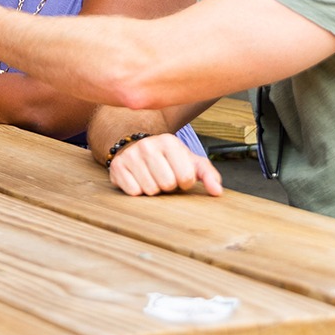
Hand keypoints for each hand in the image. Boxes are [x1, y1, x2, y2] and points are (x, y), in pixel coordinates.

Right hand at [108, 134, 224, 197]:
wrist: (136, 149)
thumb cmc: (167, 159)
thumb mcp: (190, 162)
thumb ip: (208, 175)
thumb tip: (217, 192)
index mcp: (169, 142)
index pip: (186, 177)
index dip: (185, 183)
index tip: (179, 175)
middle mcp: (148, 145)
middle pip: (167, 184)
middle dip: (168, 187)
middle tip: (164, 177)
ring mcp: (131, 155)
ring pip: (150, 190)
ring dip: (153, 190)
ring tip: (152, 178)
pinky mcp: (117, 167)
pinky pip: (133, 192)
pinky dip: (138, 191)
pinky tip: (138, 180)